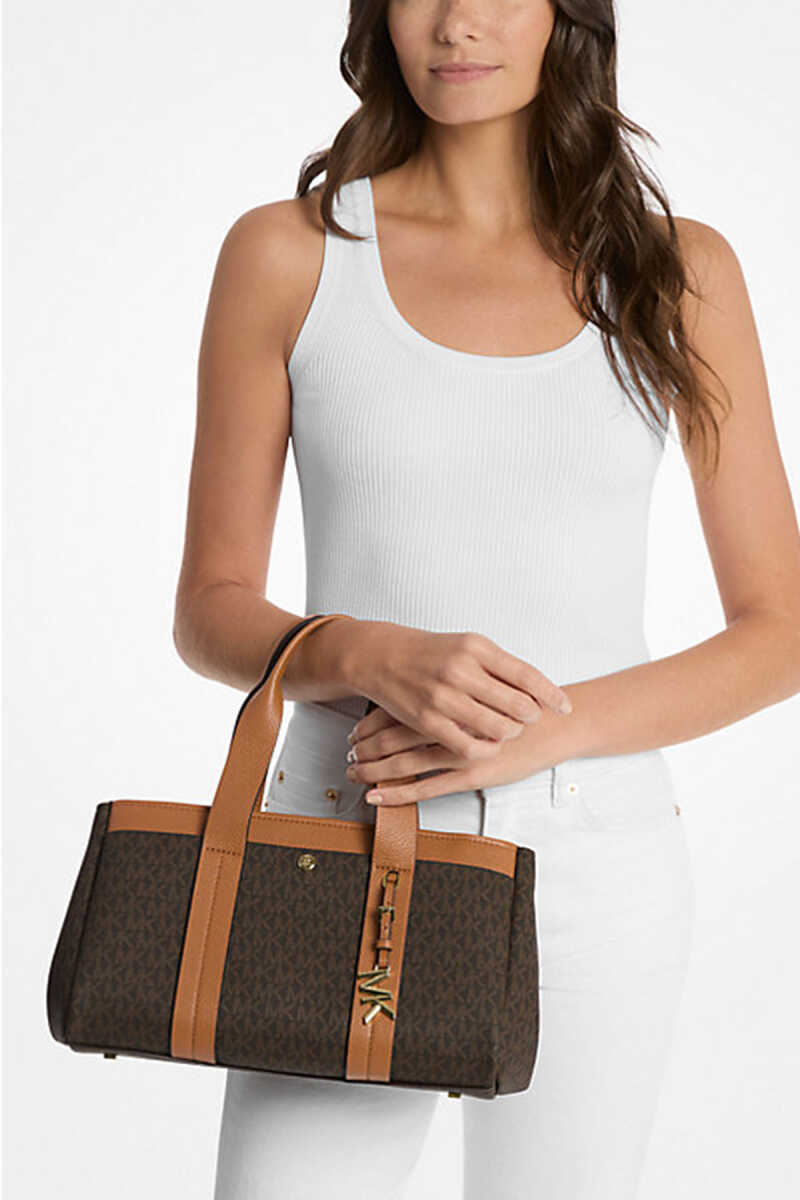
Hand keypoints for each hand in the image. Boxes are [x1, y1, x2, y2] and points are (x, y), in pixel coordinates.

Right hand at [343, 621, 572, 761]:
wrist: (382, 657)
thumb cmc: (430, 652)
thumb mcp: (467, 645)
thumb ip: (499, 666)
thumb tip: (536, 689)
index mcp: (476, 647)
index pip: (527, 675)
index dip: (551, 694)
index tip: (565, 706)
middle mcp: (461, 670)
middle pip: (518, 705)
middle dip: (531, 717)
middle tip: (529, 719)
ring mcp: (444, 697)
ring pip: (498, 729)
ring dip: (510, 734)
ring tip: (508, 730)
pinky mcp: (428, 720)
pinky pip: (470, 746)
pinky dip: (486, 749)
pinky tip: (488, 745)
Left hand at [345, 699, 571, 805]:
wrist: (555, 724)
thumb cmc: (520, 705)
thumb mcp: (484, 686)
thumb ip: (453, 692)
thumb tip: (417, 698)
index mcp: (448, 697)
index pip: (396, 710)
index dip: (370, 722)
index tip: (354, 731)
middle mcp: (449, 721)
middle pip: (393, 735)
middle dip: (365, 746)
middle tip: (347, 753)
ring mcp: (459, 750)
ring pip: (404, 762)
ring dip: (374, 769)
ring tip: (354, 773)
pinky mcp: (472, 774)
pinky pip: (426, 787)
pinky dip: (397, 793)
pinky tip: (377, 797)